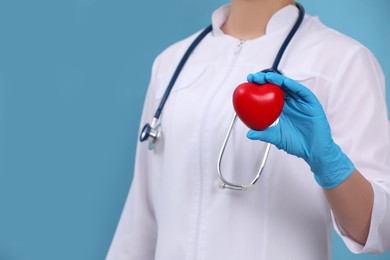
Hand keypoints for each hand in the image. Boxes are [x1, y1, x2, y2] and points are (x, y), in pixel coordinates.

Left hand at [246, 72, 353, 188]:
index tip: (248, 83)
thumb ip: (263, 134)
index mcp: (282, 109)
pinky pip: (302, 92)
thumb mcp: (275, 137)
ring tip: (267, 77)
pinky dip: (294, 86)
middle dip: (266, 80)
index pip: (269, 94)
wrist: (314, 151)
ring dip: (278, 80)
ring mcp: (301, 102)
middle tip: (254, 77)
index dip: (260, 87)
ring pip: (289, 87)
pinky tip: (285, 83)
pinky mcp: (312, 104)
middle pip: (278, 87)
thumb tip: (248, 134)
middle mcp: (291, 103)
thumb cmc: (297, 144)